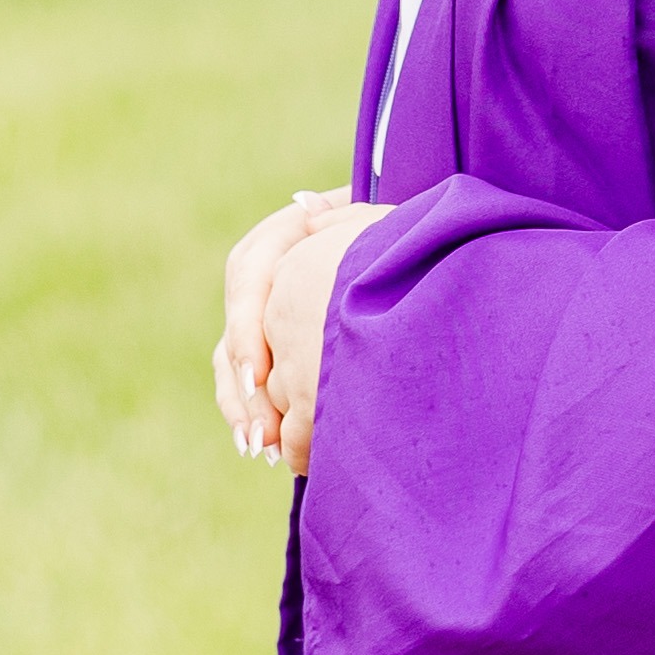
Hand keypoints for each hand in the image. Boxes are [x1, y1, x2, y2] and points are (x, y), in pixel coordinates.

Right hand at [254, 199, 392, 476]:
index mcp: (291, 228)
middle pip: (237, 320)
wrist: (422, 235)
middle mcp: (270, 266)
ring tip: (261, 446)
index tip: (261, 374)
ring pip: (232, 354)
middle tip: (262, 428)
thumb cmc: (409, 226)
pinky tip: (266, 445)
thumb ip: (347, 218)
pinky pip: (247, 376)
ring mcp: (269, 303)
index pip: (250, 271)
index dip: (249, 323)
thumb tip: (310, 209)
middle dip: (245, 379)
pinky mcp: (275, 339)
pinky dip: (252, 410)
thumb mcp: (386, 218)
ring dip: (242, 402)